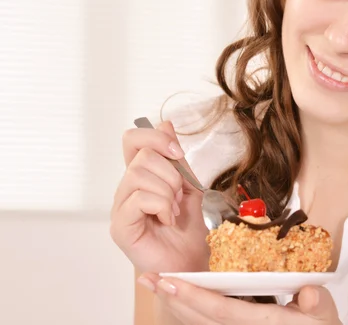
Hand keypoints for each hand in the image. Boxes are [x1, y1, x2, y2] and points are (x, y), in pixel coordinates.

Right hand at [110, 121, 208, 272]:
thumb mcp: (189, 185)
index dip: (156, 138)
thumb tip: (165, 122)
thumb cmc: (187, 228)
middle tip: (178, 197)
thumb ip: (176, 158)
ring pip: (140, 174)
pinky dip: (162, 206)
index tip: (178, 154)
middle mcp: (126, 189)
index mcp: (141, 176)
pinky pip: (140, 198)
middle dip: (171, 174)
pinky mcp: (120, 226)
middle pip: (142, 155)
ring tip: (173, 210)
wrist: (190, 261)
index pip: (133, 139)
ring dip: (168, 192)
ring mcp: (120, 207)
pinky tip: (167, 220)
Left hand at [138, 273, 342, 324]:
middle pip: (200, 318)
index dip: (194, 297)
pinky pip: (207, 322)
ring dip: (174, 304)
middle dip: (172, 299)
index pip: (222, 310)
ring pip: (198, 322)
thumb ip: (317, 303)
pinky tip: (176, 297)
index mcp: (262, 323)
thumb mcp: (325, 314)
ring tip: (154, 284)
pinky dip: (188, 309)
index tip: (170, 282)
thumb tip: (309, 295)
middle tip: (147, 278)